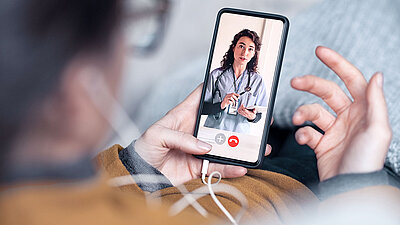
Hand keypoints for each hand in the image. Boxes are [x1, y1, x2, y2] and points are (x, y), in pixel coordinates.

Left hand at [134, 84, 271, 185]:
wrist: (139, 174)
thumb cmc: (144, 148)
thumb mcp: (157, 135)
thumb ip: (181, 137)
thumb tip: (205, 146)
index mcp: (184, 115)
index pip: (202, 96)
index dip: (216, 87)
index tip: (234, 82)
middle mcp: (195, 130)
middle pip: (221, 121)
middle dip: (239, 119)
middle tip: (256, 117)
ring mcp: (199, 148)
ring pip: (225, 145)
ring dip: (241, 146)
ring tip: (257, 146)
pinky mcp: (200, 166)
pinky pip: (219, 166)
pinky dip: (230, 168)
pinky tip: (242, 167)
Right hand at [291, 46, 391, 180]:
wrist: (349, 187)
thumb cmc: (366, 161)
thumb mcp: (377, 129)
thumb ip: (375, 101)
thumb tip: (377, 75)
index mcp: (363, 109)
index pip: (351, 79)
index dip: (337, 63)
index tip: (320, 51)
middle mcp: (348, 117)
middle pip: (326, 91)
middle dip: (310, 84)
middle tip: (295, 81)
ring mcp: (334, 130)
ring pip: (313, 111)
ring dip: (303, 113)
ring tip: (298, 119)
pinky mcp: (321, 143)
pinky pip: (307, 132)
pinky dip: (302, 134)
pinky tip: (305, 140)